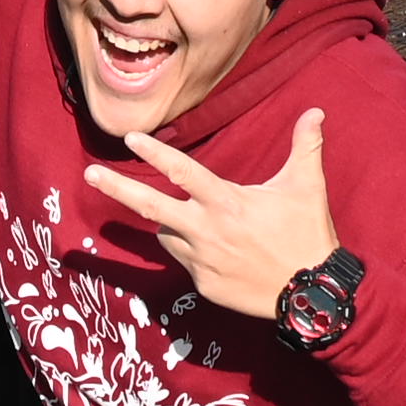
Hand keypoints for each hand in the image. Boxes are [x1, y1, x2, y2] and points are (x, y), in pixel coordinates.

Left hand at [85, 108, 339, 321]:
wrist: (311, 296)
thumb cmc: (307, 236)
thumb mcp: (307, 187)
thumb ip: (306, 146)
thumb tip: (317, 110)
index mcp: (226, 203)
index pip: (183, 172)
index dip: (155, 153)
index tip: (129, 137)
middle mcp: (206, 231)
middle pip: (152, 207)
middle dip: (118, 188)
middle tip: (89, 174)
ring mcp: (201, 261)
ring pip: (169, 235)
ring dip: (172, 225)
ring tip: (203, 225)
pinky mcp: (202, 286)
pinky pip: (186, 262)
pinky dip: (193, 252)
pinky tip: (221, 254)